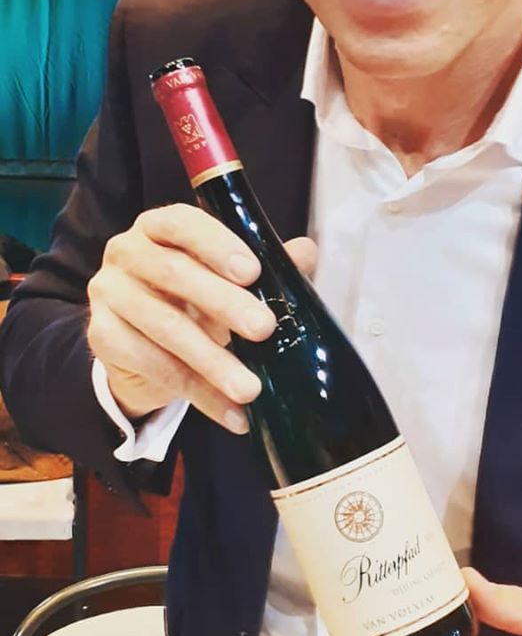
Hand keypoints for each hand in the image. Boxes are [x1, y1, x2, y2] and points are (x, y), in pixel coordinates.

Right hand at [87, 203, 317, 432]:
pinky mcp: (101, 337)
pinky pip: (151, 365)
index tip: (252, 272)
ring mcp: (108, 293)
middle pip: (175, 275)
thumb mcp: (234, 277)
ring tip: (251, 388)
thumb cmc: (198, 296)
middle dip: (224, 304)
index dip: (217, 245)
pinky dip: (197, 393)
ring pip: (165, 327)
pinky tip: (230, 412)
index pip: (182, 223)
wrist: (148, 344)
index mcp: (160, 226)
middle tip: (265, 330)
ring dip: (213, 361)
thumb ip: (269, 262)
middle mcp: (126, 251)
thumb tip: (305, 251)